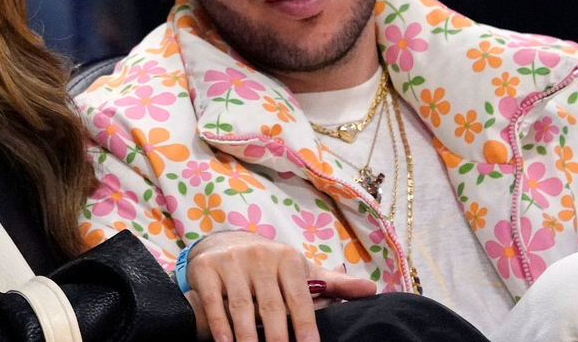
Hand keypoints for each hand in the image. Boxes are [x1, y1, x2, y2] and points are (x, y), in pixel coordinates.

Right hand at [185, 232, 375, 341]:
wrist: (224, 244)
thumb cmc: (270, 267)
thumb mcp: (300, 270)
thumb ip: (332, 283)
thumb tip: (371, 290)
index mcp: (288, 258)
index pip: (299, 298)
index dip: (306, 327)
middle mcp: (260, 256)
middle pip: (271, 306)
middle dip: (278, 338)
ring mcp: (231, 261)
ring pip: (241, 307)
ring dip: (248, 337)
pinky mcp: (206, 268)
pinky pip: (213, 302)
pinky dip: (220, 326)